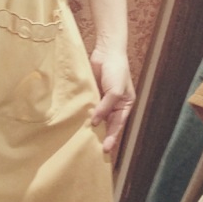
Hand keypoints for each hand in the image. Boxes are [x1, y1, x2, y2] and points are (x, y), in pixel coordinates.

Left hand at [88, 44, 134, 159]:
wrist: (107, 51)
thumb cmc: (116, 70)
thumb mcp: (115, 91)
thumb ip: (105, 107)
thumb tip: (95, 122)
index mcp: (125, 104)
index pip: (118, 125)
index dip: (112, 137)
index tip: (105, 149)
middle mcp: (115, 104)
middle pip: (108, 123)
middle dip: (102, 135)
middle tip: (94, 150)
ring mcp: (103, 99)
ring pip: (98, 116)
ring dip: (92, 126)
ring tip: (84, 140)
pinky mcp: (92, 93)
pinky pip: (89, 106)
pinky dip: (84, 114)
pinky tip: (77, 122)